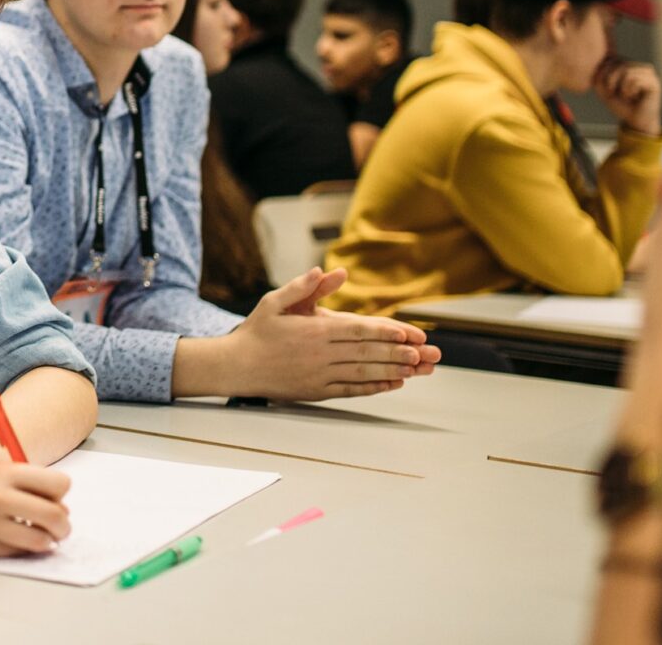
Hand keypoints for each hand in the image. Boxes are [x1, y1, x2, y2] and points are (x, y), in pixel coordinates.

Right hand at [0, 462, 70, 557]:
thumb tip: (59, 506)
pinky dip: (22, 549)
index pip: (57, 484)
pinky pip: (15, 553)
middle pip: (54, 515)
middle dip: (63, 525)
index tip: (57, 499)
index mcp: (0, 471)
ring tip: (43, 538)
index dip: (61, 493)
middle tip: (61, 527)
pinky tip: (16, 541)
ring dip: (47, 541)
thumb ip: (20, 483)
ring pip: (39, 540)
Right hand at [226, 268, 441, 400]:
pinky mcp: (316, 391)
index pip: (357, 330)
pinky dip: (374, 387)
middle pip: (367, 353)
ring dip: (393, 371)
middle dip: (399, 353)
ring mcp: (319, 375)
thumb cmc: (256, 331)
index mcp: (313, 331)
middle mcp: (320, 354)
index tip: (409, 333)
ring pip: (364, 373)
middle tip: (426, 354)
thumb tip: (327, 270)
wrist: (235, 366)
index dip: (385, 332)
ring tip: (418, 370)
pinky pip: (351, 390)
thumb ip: (304, 286)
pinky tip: (393, 383)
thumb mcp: (274, 301)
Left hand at [595, 57, 661, 134]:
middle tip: (616, 93)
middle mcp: (639, 65)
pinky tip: (634, 96)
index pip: (610, 58)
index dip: (603, 75)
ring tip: (626, 95)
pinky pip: (635, 79)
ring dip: (621, 87)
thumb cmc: (620, 104)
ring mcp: (648, 72)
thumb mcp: (603, 89)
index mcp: (627, 64)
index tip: (608, 89)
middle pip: (618, 63)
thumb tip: (603, 63)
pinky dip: (629, 90)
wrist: (634, 121)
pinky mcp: (654, 82)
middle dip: (611, 81)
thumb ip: (599, 75)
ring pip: (627, 70)